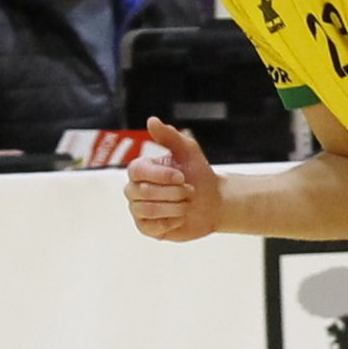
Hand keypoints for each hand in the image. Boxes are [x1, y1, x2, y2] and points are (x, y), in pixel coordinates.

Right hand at [125, 121, 228, 241]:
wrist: (213, 202)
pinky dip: (172, 221)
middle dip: (174, 192)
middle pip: (143, 192)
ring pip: (148, 210)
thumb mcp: (188, 151)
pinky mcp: (146, 228)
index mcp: (140, 169)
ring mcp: (138, 210)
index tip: (182, 177)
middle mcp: (133, 189)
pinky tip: (180, 216)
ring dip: (175, 207)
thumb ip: (170, 136)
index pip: (137, 171)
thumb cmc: (198, 174)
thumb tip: (151, 120)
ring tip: (186, 203)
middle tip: (189, 191)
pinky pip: (152, 227)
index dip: (161, 176)